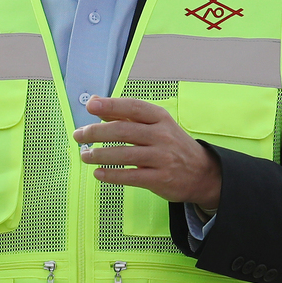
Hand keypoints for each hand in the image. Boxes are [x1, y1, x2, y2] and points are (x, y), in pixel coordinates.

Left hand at [73, 96, 221, 208]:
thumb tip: (97, 103)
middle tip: (79, 135)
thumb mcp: (156, 125)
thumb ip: (126, 114)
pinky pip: (131, 176)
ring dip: (99, 155)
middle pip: (123, 131)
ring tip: (85, 155)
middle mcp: (162, 135)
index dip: (110, 105)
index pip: (133, 107)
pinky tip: (98, 173)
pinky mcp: (160, 179)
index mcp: (160, 118)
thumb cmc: (172, 145)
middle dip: (96, 132)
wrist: (202, 173)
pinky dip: (111, 175)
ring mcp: (162, 158)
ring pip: (124, 154)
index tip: (90, 106)